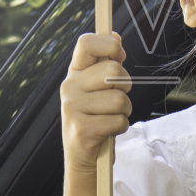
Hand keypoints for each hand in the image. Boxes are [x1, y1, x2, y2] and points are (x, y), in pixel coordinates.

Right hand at [61, 32, 131, 174]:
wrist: (83, 158)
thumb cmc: (95, 118)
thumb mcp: (98, 89)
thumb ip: (107, 63)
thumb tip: (115, 37)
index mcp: (74, 73)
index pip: (86, 43)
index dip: (108, 44)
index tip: (118, 54)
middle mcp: (69, 87)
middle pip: (113, 71)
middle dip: (125, 87)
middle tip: (116, 100)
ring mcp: (73, 108)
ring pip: (120, 99)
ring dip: (124, 111)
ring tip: (111, 118)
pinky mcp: (81, 130)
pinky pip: (118, 121)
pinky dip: (120, 128)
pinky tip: (108, 131)